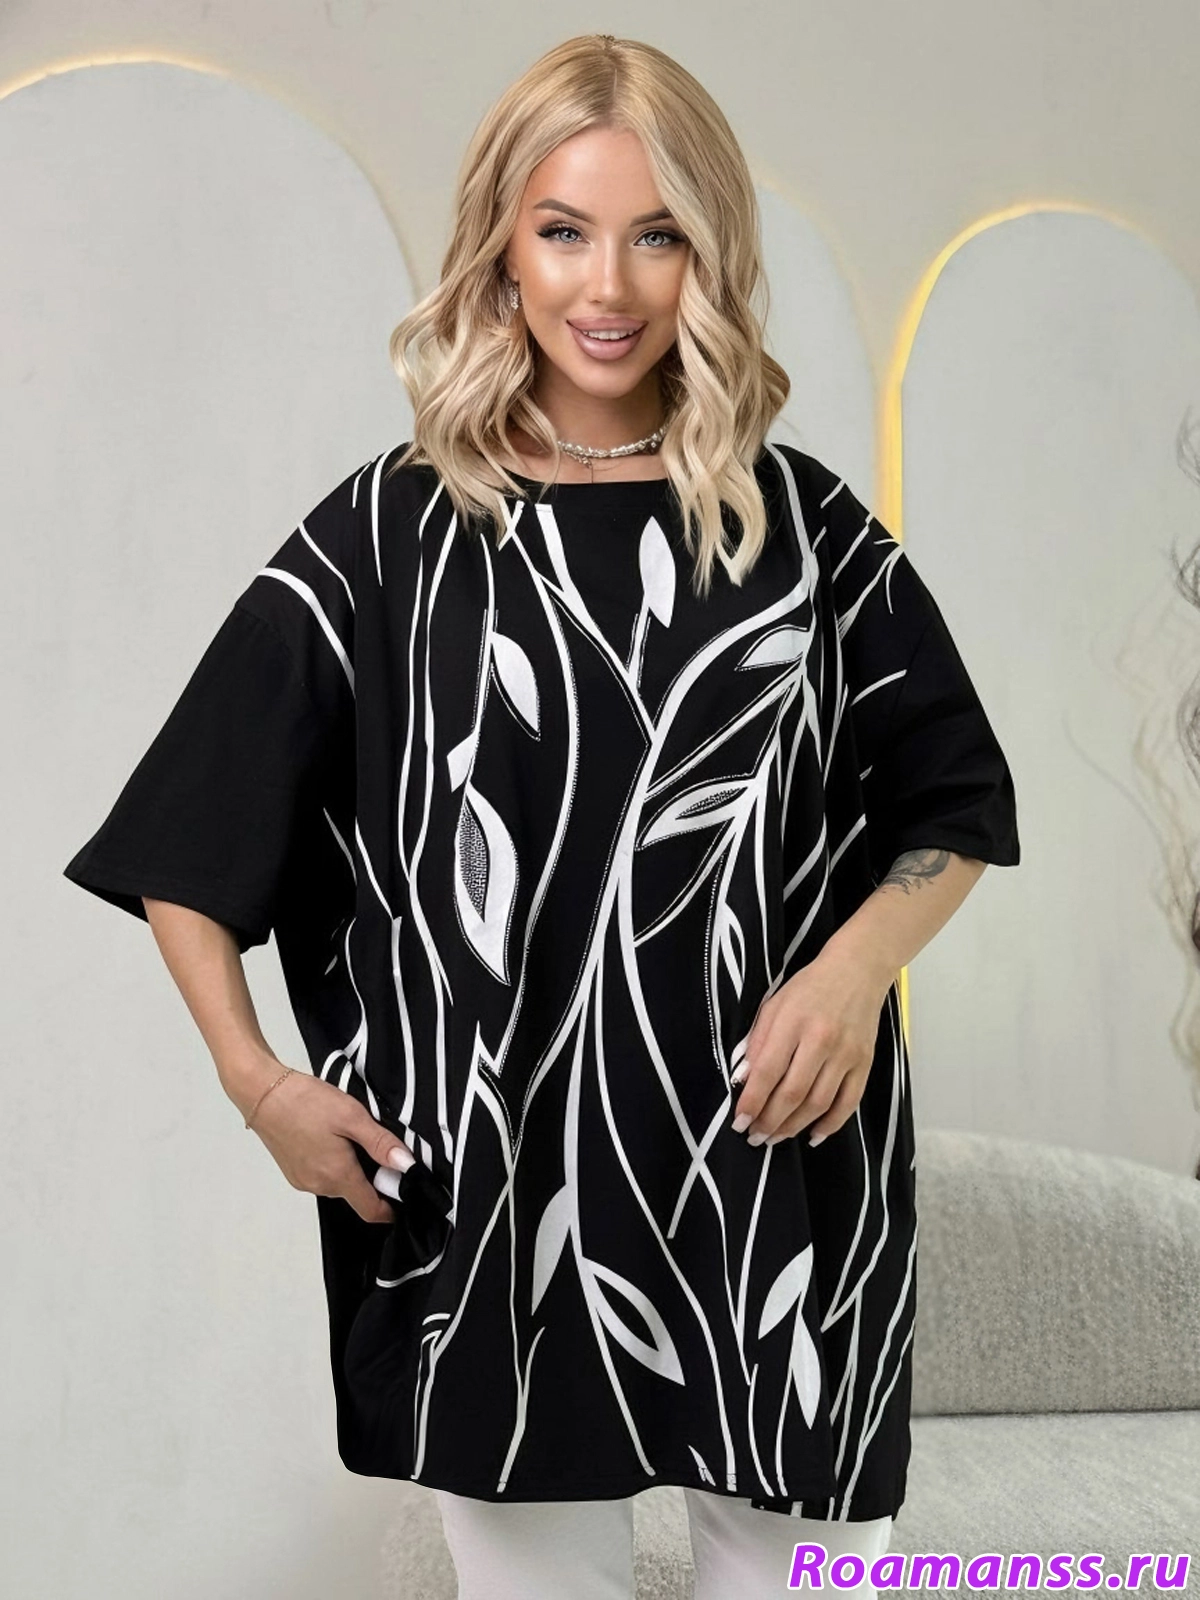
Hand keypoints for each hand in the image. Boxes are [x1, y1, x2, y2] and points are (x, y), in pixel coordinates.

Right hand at [248, 1068, 414, 1223]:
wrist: (263, 1092)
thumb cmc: (306, 1102)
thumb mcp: (351, 1116)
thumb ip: (380, 1143)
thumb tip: (406, 1165)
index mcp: (338, 1176)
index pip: (371, 1211)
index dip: (391, 1208)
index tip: (403, 1193)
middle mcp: (319, 1186)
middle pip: (356, 1195)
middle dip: (372, 1178)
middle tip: (379, 1146)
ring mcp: (303, 1180)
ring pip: (339, 1184)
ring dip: (352, 1168)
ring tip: (352, 1136)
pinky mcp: (293, 1172)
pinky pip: (322, 1176)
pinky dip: (334, 1164)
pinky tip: (332, 1138)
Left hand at [731, 946, 891, 1147]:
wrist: (858, 970)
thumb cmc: (809, 987)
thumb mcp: (774, 1005)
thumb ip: (758, 1041)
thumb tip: (743, 1080)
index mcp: (793, 1022)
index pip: (767, 1071)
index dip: (752, 1102)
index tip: (739, 1121)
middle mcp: (821, 1040)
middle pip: (793, 1093)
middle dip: (770, 1121)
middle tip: (755, 1137)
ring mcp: (846, 1054)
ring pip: (818, 1103)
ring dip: (794, 1127)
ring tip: (776, 1137)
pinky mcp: (865, 1063)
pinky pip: (848, 1103)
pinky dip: (831, 1124)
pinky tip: (813, 1135)